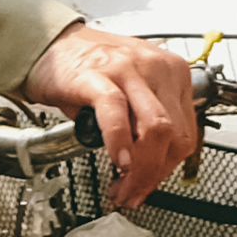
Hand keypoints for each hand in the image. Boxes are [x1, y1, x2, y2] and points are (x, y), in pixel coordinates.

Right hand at [22, 23, 200, 205]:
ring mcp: (129, 71)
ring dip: (141, 169)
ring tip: (122, 187)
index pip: (186, 132)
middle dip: (155, 175)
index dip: (168, 169)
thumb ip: (142, 121)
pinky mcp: (98, 76)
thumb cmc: (87, 67)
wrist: (49, 43)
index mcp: (172, 73)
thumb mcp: (130, 89)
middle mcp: (157, 69)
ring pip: (155, 130)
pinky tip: (117, 160)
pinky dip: (120, 143)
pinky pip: (117, 114)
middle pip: (174, 135)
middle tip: (133, 194)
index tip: (148, 186)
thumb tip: (145, 164)